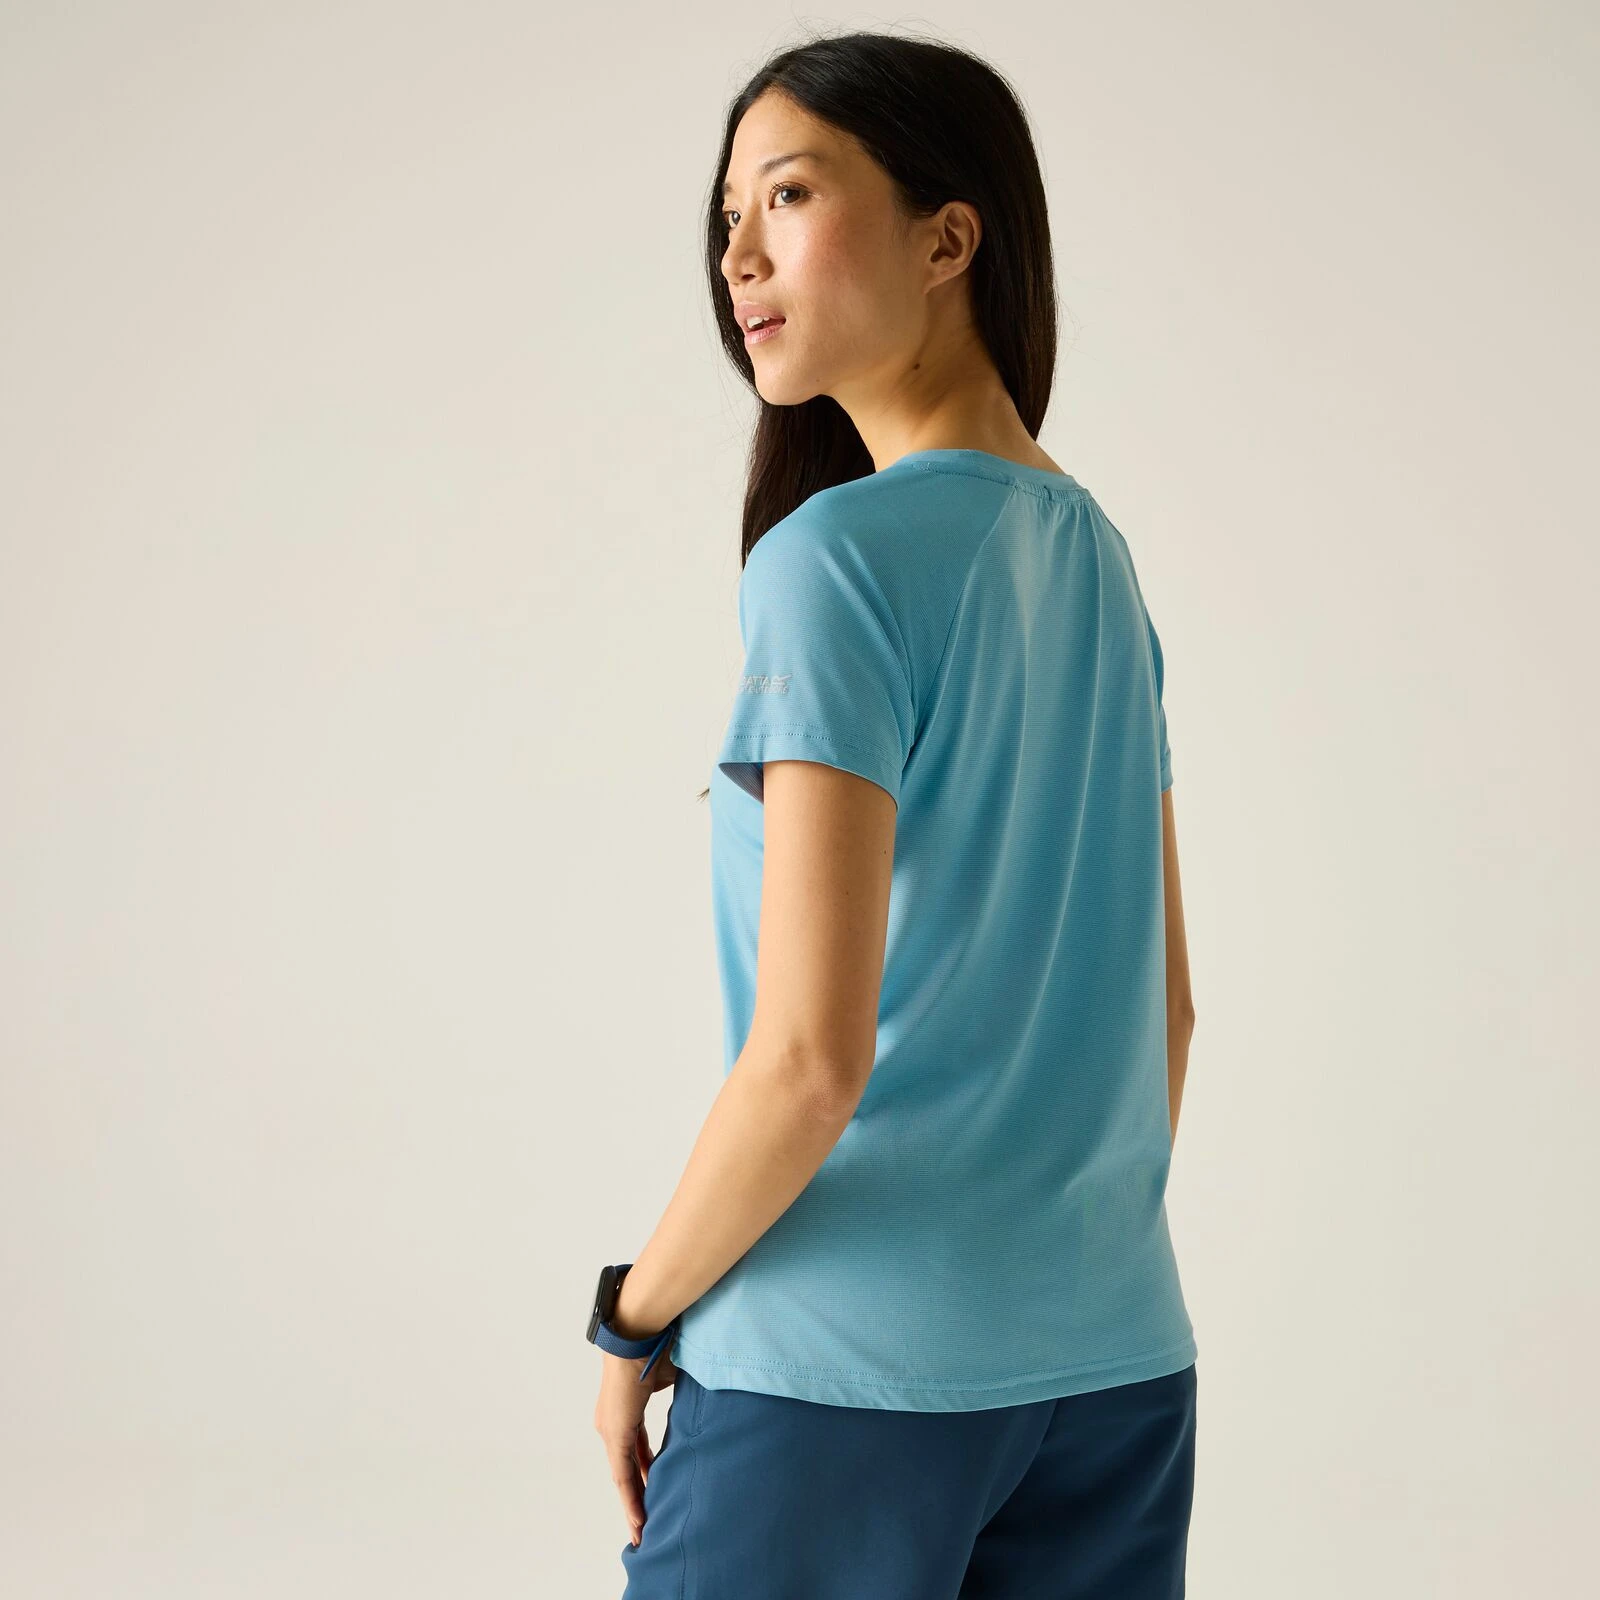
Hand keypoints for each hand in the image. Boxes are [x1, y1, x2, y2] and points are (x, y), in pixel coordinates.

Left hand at [594, 1342, 678, 1547]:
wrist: (639, 1334)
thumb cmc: (657, 1347)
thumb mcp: (673, 1379)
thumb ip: (683, 1398)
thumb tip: (704, 1404)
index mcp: (626, 1411)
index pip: (636, 1451)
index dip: (647, 1472)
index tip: (657, 1489)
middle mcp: (612, 1424)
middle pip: (627, 1468)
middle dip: (639, 1496)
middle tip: (648, 1523)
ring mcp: (611, 1429)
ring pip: (623, 1476)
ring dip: (634, 1504)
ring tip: (643, 1531)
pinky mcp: (614, 1433)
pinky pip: (622, 1473)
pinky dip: (631, 1496)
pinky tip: (639, 1517)